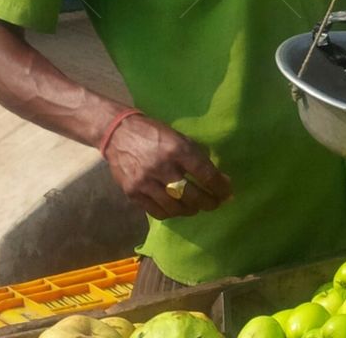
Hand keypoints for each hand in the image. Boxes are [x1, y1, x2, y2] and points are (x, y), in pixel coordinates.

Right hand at [104, 112, 232, 219]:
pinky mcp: (133, 193)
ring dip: (190, 210)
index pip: (204, 173)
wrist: (118, 133)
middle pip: (191, 195)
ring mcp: (146, 183)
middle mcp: (162, 167)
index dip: (219, 186)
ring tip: (196, 207)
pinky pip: (157, 212)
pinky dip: (171, 213)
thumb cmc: (153, 132)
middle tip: (215, 203)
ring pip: (175, 208)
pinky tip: (177, 209)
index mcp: (176, 148)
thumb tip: (216, 176)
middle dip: (208, 202)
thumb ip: (194, 155)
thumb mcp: (177, 136)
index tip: (227, 192)